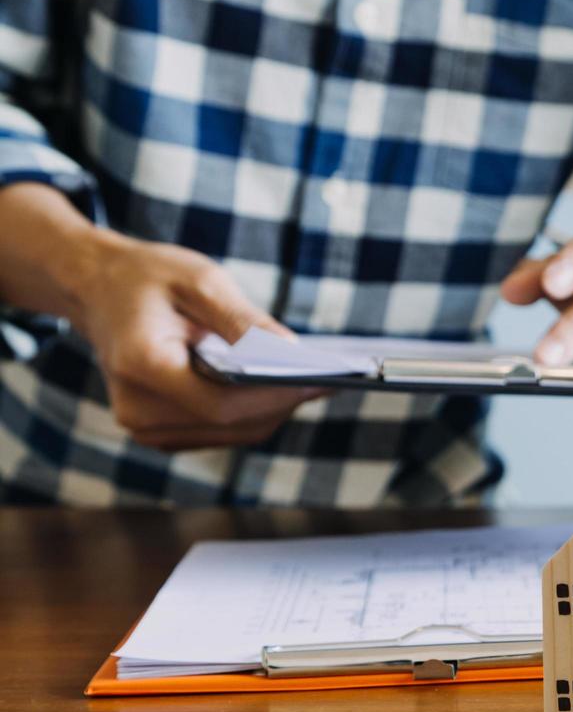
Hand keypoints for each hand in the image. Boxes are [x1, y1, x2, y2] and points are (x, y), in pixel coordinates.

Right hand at [67, 233, 322, 451]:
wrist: (99, 289)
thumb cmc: (149, 278)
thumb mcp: (200, 280)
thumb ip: (243, 319)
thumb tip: (291, 351)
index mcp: (141, 367)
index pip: (222, 403)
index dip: (276, 396)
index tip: (322, 378)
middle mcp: (137, 409)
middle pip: (232, 423)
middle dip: (284, 402)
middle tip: (334, 377)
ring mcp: (146, 426)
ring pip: (233, 432)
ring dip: (274, 409)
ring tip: (316, 380)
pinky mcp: (161, 430)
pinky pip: (222, 430)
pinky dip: (255, 411)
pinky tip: (283, 386)